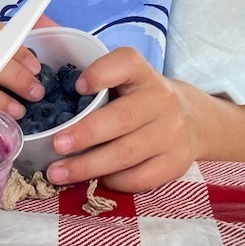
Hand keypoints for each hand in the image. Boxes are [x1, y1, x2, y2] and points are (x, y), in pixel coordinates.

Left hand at [45, 47, 195, 192]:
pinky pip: (138, 178)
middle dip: (85, 134)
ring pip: (126, 154)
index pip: (125, 64)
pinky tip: (93, 180)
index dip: (101, 73)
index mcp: (143, 73)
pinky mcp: (175, 162)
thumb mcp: (127, 79)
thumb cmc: (141, 98)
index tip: (77, 87)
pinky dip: (112, 181)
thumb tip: (50, 99)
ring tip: (57, 173)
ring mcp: (171, 133)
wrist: (194, 120)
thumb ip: (98, 81)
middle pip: (121, 119)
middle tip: (56, 145)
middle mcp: (161, 100)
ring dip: (87, 166)